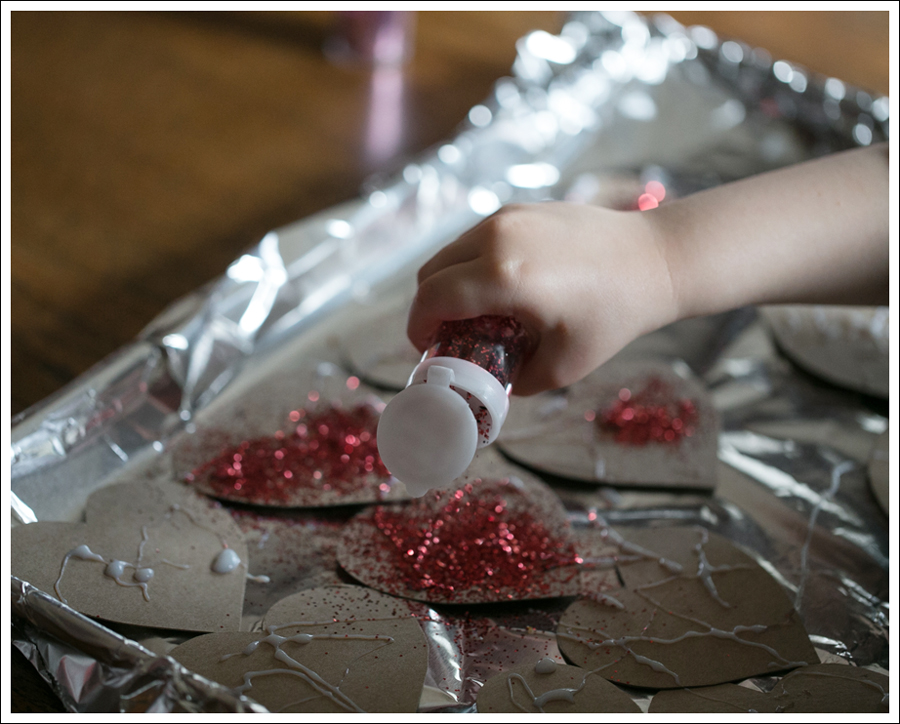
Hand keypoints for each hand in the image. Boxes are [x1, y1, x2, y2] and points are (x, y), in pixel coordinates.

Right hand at [408, 202, 677, 395]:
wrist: (654, 260)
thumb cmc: (613, 314)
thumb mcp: (562, 366)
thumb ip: (515, 380)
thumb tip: (492, 383)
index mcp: (503, 276)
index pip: (432, 299)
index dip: (418, 328)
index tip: (427, 348)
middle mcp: (496, 237)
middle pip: (430, 272)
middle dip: (428, 307)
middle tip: (447, 335)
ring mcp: (507, 216)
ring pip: (450, 251)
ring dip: (448, 283)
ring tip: (473, 312)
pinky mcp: (521, 208)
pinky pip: (475, 238)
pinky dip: (470, 263)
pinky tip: (499, 287)